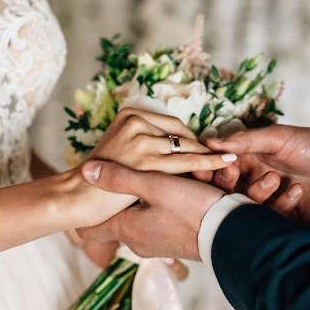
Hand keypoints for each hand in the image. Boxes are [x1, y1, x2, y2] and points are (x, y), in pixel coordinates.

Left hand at [76, 159, 224, 260]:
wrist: (230, 233)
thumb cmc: (191, 209)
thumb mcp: (154, 185)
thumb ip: (120, 177)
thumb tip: (86, 171)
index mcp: (127, 228)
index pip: (91, 230)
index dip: (86, 214)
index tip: (85, 203)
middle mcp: (138, 241)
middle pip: (120, 217)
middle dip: (126, 197)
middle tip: (136, 179)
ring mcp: (156, 245)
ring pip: (144, 216)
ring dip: (151, 199)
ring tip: (163, 182)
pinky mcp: (175, 242)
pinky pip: (162, 221)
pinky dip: (167, 206)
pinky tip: (180, 193)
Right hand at [90, 108, 235, 172]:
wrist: (77, 196)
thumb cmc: (100, 181)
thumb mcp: (121, 150)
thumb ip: (145, 144)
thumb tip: (178, 146)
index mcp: (129, 113)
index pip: (173, 125)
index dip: (191, 140)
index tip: (207, 149)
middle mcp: (135, 121)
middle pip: (182, 135)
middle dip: (203, 147)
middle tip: (226, 156)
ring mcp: (140, 139)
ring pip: (186, 147)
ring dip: (210, 156)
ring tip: (232, 160)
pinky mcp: (145, 160)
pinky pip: (187, 161)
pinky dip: (209, 162)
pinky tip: (226, 162)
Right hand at [206, 125, 309, 226]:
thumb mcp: (280, 137)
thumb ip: (246, 140)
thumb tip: (210, 142)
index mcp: (251, 159)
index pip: (221, 167)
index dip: (210, 168)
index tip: (205, 166)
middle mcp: (256, 181)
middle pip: (227, 190)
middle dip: (226, 183)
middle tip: (233, 174)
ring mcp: (270, 202)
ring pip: (246, 206)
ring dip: (257, 192)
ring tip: (276, 178)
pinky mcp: (286, 220)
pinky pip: (271, 219)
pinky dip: (281, 205)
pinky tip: (298, 191)